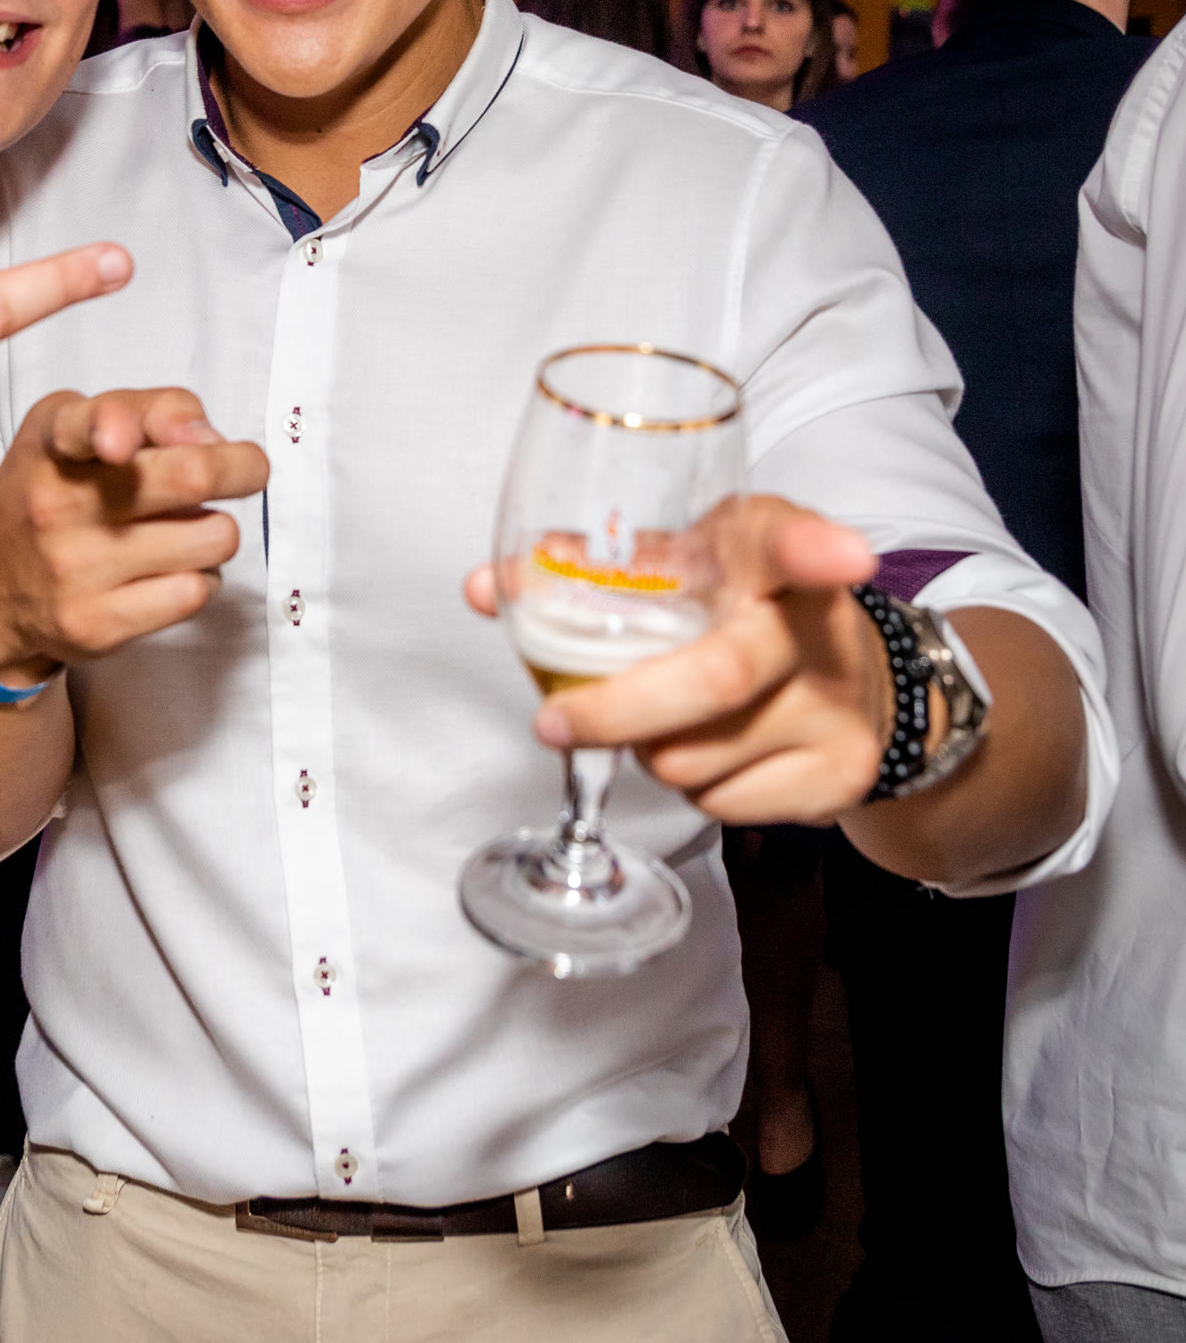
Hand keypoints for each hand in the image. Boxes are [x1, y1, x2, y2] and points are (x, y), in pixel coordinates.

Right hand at [0, 387, 269, 674]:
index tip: (120, 445)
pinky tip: (172, 570)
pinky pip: (197, 591)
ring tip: (185, 528)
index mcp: (53, 441)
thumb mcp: (74, 425)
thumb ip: (150, 409)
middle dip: (241, 467)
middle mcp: (58, 504)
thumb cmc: (49, 494)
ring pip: (212, 537)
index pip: (80, 425)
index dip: (111, 428)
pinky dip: (202, 576)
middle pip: (189, 476)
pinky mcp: (97, 624)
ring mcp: (77, 569)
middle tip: (246, 469)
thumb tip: (213, 440)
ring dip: (216, 529)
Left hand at [466, 496, 893, 822]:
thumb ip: (583, 572)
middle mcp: (817, 627)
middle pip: (715, 679)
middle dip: (616, 710)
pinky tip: (702, 750)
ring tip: (651, 721)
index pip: (791, 539)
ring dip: (645, 751)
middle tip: (554, 721)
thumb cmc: (741, 610)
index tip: (838, 554)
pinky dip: (689, 788)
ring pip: (700, 757)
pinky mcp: (840, 774)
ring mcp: (838, 707)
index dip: (813, 545)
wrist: (860, 684)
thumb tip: (484, 589)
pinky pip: (726, 803)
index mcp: (769, 554)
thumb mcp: (677, 567)